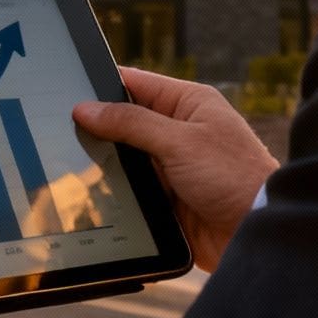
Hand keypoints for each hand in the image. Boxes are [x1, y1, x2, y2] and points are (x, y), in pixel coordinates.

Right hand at [74, 68, 278, 272]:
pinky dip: (115, 189)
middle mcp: (178, 131)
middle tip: (61, 131)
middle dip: (97, 128)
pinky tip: (91, 190)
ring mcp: (171, 165)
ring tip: (70, 161)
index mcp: (188, 103)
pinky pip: (131, 188)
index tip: (66, 90)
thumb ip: (130, 123)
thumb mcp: (179, 141)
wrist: (257, 234)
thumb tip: (85, 108)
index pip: (134, 83)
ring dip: (105, 162)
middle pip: (124, 121)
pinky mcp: (166, 197)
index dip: (101, 85)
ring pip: (123, 157)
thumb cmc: (233, 177)